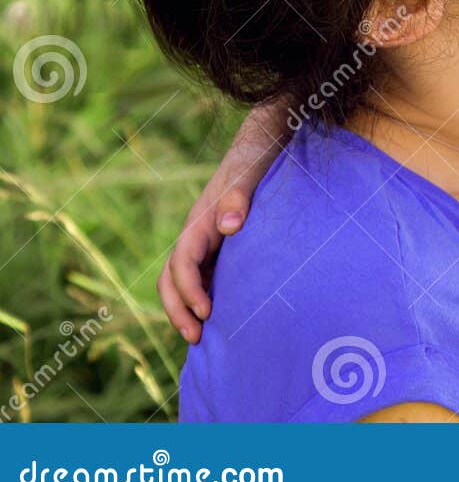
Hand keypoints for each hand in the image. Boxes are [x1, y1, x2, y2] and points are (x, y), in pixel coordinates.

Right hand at [158, 99, 290, 341]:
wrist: (264, 143)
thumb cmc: (258, 159)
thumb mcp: (250, 173)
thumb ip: (239, 196)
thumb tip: (229, 225)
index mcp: (200, 221)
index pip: (182, 262)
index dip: (189, 290)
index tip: (207, 311)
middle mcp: (198, 234)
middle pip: (172, 278)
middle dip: (178, 310)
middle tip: (196, 338)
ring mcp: (208, 241)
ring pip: (184, 281)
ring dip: (188, 308)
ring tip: (203, 337)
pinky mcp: (222, 245)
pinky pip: (206, 276)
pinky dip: (206, 297)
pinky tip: (224, 317)